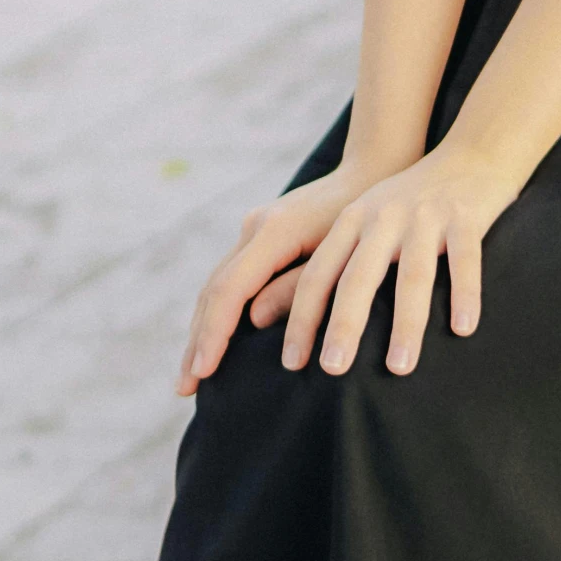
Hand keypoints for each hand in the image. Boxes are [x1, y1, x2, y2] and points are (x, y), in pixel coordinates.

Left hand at [175, 143, 518, 395]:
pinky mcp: (466, 217)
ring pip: (413, 275)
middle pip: (358, 276)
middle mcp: (384, 217)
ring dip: (406, 322)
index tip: (291, 364)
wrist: (472, 155)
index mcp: (353, 222)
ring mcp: (426, 216)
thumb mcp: (361, 227)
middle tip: (332, 370)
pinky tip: (464, 329)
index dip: (301, 318)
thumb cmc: (409, 205)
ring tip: (398, 367)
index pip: (318, 274)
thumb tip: (256, 317)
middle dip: (344, 324)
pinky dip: (464, 294)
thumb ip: (318, 269)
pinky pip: (465, 260)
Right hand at [176, 165, 358, 396]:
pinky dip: (218, 312)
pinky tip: (215, 339)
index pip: (231, 290)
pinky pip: (230, 278)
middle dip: (199, 340)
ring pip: (216, 284)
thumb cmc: (368, 222)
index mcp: (274, 231)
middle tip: (186, 387)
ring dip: (202, 329)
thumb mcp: (341, 258)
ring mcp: (254, 229)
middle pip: (215, 290)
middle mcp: (255, 227)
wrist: (374, 172)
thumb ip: (299, 287)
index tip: (203, 372)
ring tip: (193, 374)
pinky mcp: (260, 234)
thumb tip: (253, 321)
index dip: (214, 334)